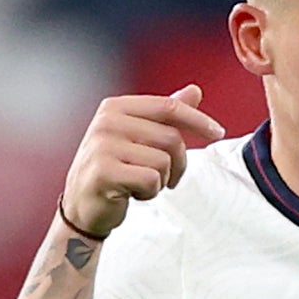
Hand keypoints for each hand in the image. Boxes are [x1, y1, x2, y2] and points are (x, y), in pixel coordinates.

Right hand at [59, 87, 227, 239]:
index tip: (217, 133)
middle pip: (171, 138)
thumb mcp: (137, 138)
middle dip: (177, 163)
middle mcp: (107, 122)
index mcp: (115, 107)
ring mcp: (103, 146)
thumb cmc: (113, 171)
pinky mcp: (103, 172)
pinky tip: (133, 194)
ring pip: (163, 161)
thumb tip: (194, 91)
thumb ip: (164, 115)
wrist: (80, 207)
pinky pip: (150, 180)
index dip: (198, 120)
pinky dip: (149, 192)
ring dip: (161, 180)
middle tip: (165, 177)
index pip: (168, 107)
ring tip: (140, 184)